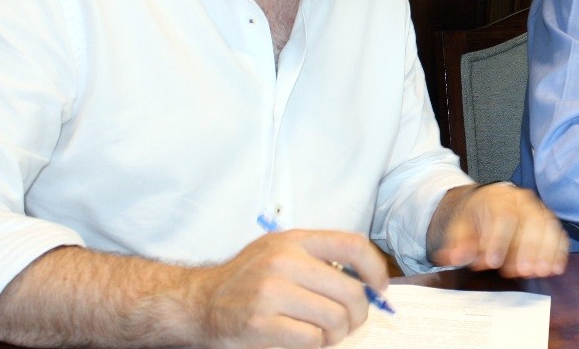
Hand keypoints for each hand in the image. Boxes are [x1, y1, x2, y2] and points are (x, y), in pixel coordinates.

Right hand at [191, 229, 388, 347]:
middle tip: (349, 323)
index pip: (353, 246)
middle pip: (350, 291)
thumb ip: (319, 260)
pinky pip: (312, 339)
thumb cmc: (249, 280)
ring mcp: (271, 292)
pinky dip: (316, 345)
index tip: (379, 289)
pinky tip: (305, 340)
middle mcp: (284, 261)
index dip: (375, 270)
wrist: (200, 302)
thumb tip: (369, 284)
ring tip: (325, 333)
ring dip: (337, 334)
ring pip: (335, 319)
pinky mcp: (260, 323)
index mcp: (295, 240)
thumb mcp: (281, 252)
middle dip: (358, 315)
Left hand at [427, 182, 568, 276]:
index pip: (503, 216)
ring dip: (546, 251)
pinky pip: (558, 233)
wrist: (486, 203)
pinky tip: (556, 268)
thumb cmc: (475, 217)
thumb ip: (458, 243)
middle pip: (530, 220)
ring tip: (540, 272)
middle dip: (527, 247)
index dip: (499, 240)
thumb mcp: (460, 227)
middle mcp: (522, 200)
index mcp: (498, 197)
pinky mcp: (548, 221)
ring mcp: (538, 209)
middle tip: (522, 271)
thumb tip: (454, 258)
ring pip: (548, 226)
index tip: (492, 263)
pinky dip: (559, 251)